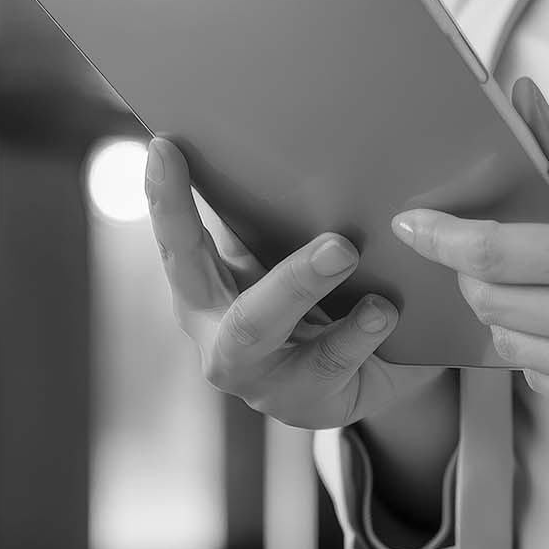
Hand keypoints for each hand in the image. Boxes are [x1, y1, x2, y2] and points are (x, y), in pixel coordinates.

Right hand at [145, 138, 442, 428]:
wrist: (382, 373)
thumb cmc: (327, 300)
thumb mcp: (297, 258)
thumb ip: (281, 220)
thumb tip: (301, 146)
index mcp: (206, 290)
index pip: (178, 239)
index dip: (166, 197)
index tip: (165, 145)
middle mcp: (216, 334)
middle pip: (200, 280)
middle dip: (210, 225)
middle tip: (276, 198)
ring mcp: (256, 375)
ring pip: (257, 325)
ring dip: (297, 281)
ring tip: (343, 250)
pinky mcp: (302, 403)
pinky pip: (328, 363)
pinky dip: (358, 330)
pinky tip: (384, 309)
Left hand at [390, 78, 548, 436]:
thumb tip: (524, 101)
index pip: (495, 251)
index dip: (442, 237)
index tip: (412, 225)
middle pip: (493, 304)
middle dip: (479, 274)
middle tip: (499, 251)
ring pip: (513, 349)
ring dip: (511, 316)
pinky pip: (548, 385)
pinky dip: (546, 355)